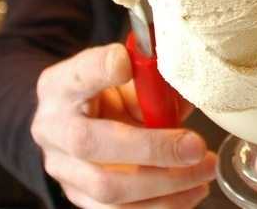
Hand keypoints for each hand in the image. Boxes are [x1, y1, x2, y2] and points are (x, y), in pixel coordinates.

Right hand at [31, 43, 216, 207]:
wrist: (78, 119)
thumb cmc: (107, 90)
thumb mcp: (123, 73)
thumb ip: (148, 80)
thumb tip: (187, 92)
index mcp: (61, 85)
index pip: (78, 73)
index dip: (100, 68)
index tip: (126, 63)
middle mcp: (53, 128)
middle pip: (91, 145)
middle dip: (151, 150)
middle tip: (195, 146)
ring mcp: (62, 168)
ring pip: (107, 189)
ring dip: (164, 185)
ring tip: (203, 171)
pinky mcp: (79, 196)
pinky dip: (161, 205)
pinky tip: (191, 193)